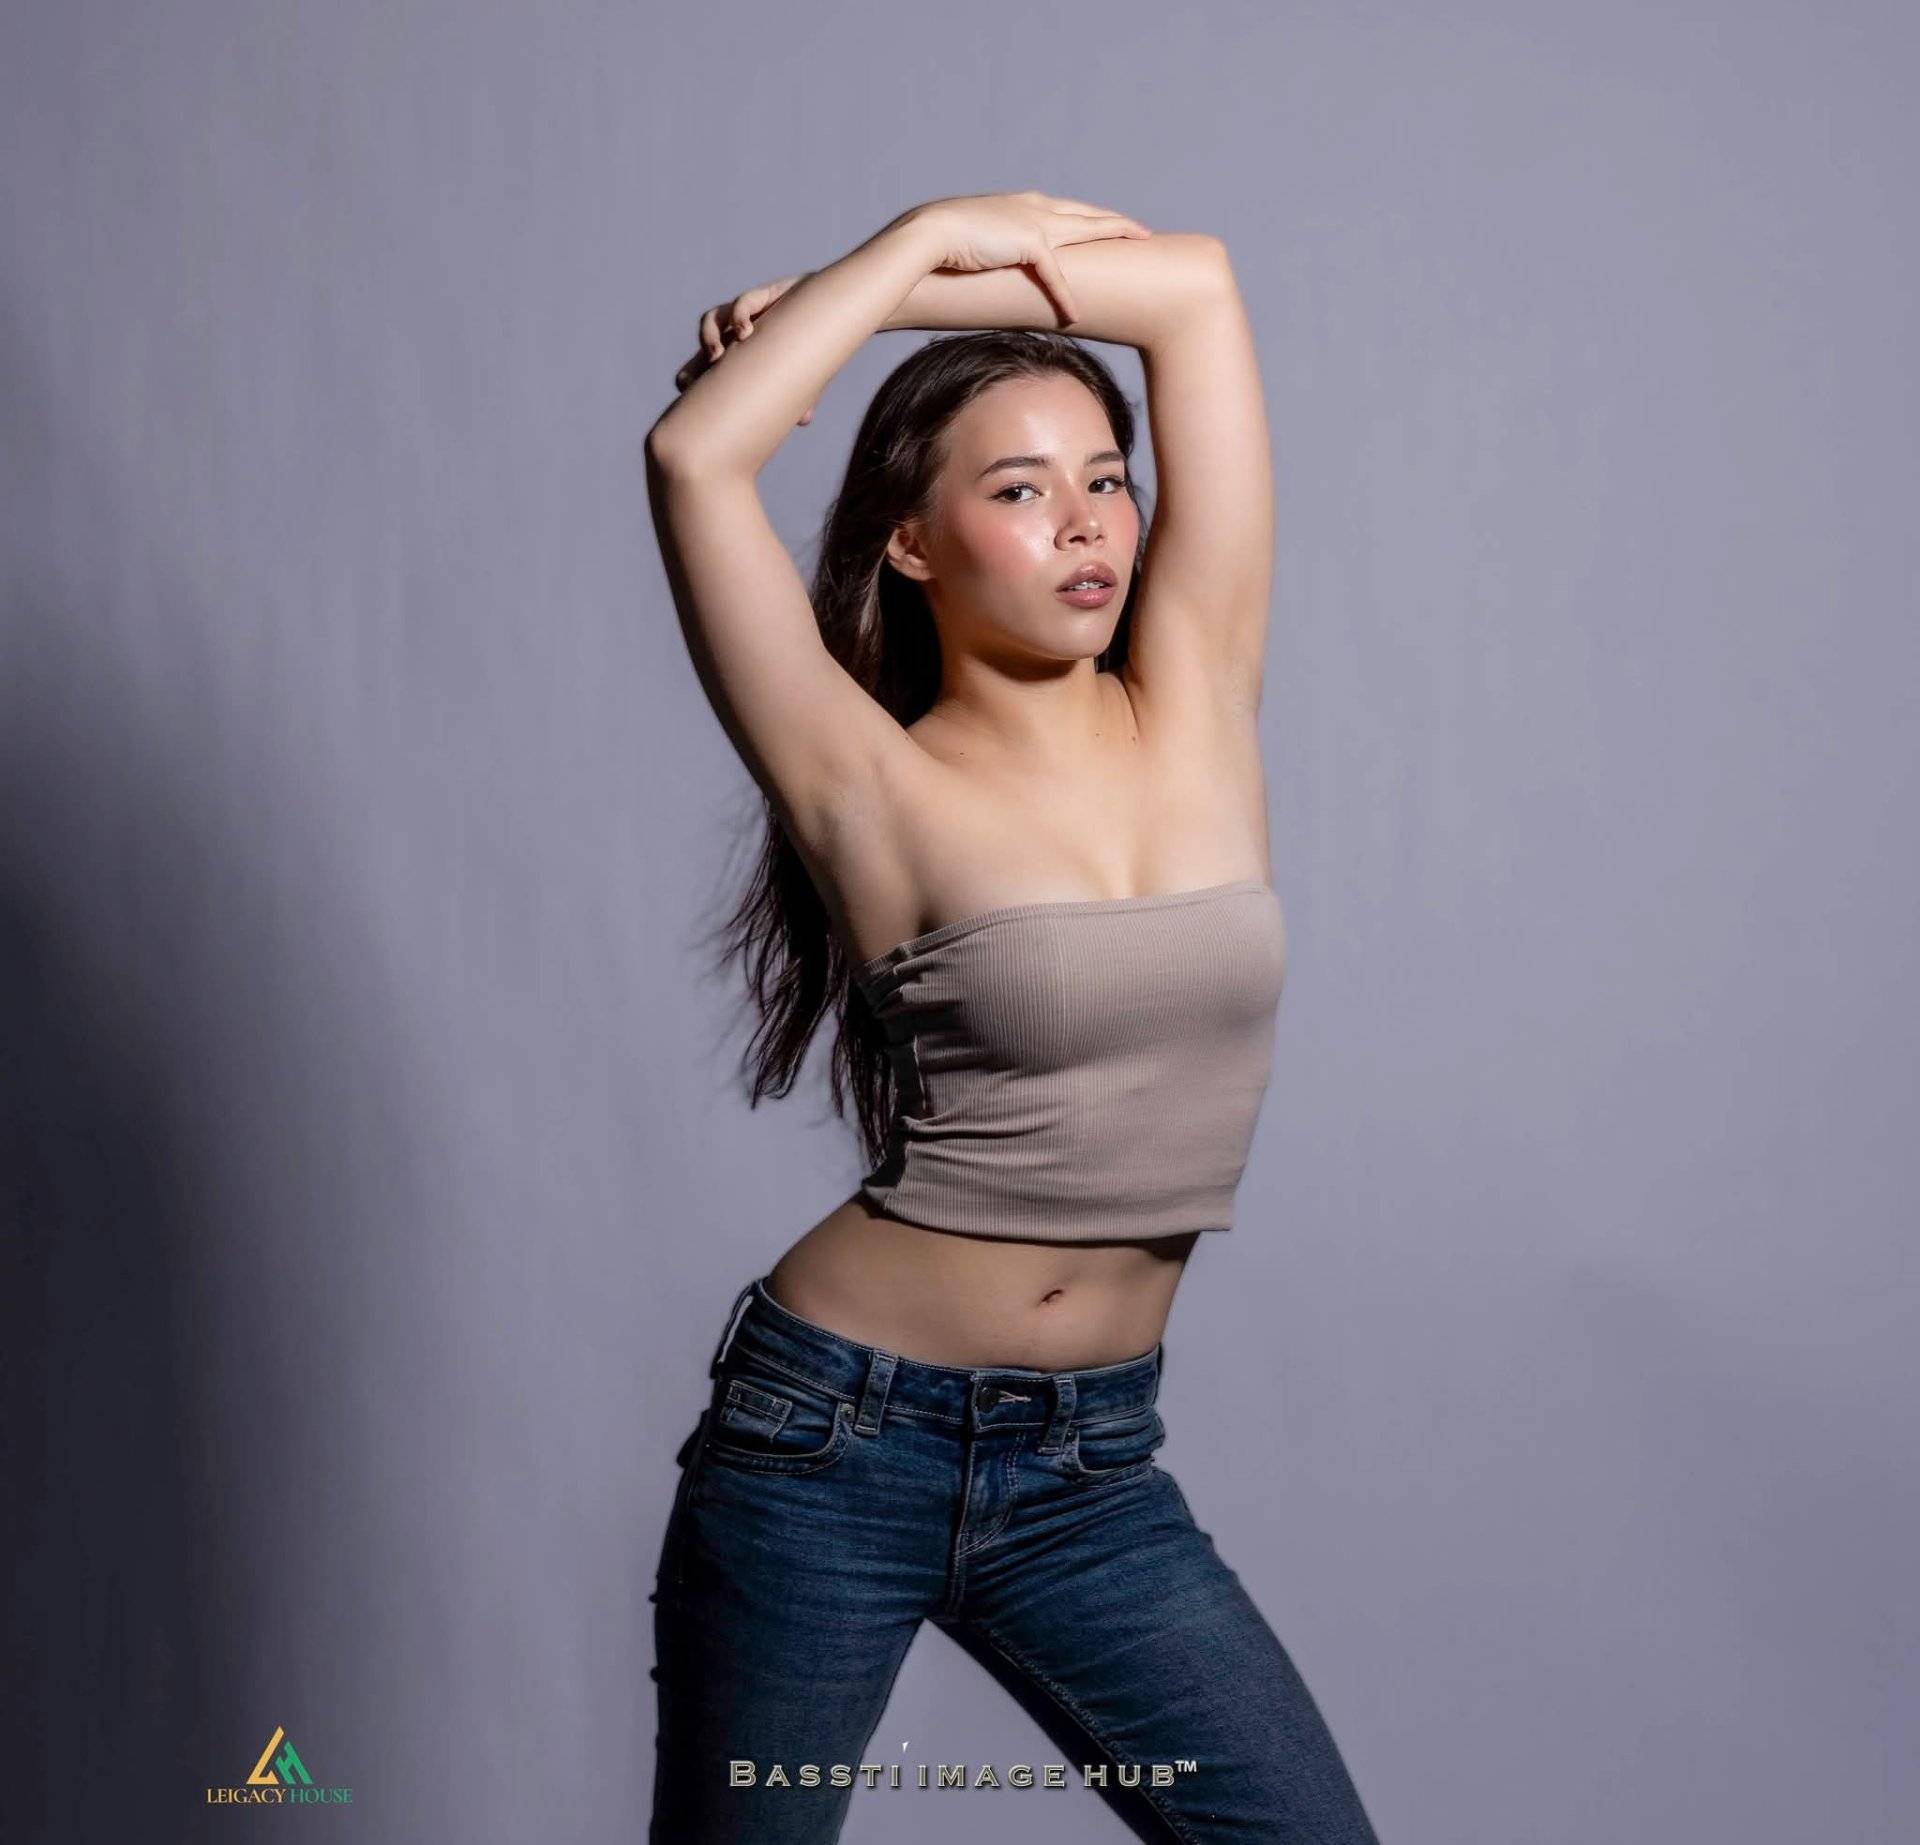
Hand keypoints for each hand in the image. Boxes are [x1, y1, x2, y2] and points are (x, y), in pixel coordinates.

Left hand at [673, 272, 819, 423]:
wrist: (838, 309)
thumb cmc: (814, 348)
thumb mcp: (804, 377)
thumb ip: (800, 398)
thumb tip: (804, 420)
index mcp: (741, 355)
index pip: (705, 365)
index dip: (691, 377)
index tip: (687, 391)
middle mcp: (739, 334)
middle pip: (703, 346)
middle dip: (694, 363)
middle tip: (692, 381)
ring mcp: (749, 314)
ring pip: (713, 320)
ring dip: (709, 337)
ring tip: (717, 356)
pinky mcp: (765, 296)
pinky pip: (743, 303)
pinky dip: (739, 315)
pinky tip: (744, 332)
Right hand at [895, 189, 1151, 324]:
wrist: (927, 234)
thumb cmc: (941, 241)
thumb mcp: (974, 241)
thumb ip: (991, 248)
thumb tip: (993, 268)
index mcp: (1021, 204)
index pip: (1066, 209)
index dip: (1089, 217)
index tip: (1107, 223)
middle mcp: (1033, 206)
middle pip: (1087, 213)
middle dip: (1116, 222)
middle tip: (1143, 231)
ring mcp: (1033, 221)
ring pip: (1087, 228)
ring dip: (1116, 235)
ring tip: (1141, 243)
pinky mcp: (1029, 243)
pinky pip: (1055, 275)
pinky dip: (1065, 296)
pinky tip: (1075, 315)